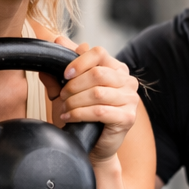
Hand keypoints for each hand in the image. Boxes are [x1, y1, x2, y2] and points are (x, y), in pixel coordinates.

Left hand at [37, 36, 138, 162]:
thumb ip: (63, 68)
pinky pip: (100, 111)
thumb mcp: (68, 90)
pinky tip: (69, 118)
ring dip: (74, 101)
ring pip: (97, 93)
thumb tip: (57, 41)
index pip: (98, 52)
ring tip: (64, 109)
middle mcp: (128, 81)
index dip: (79, 61)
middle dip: (74, 85)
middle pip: (98, 73)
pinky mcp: (128, 118)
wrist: (91, 146)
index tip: (64, 74)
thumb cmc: (82, 116)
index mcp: (116, 69)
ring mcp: (131, 100)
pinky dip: (79, 114)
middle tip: (62, 97)